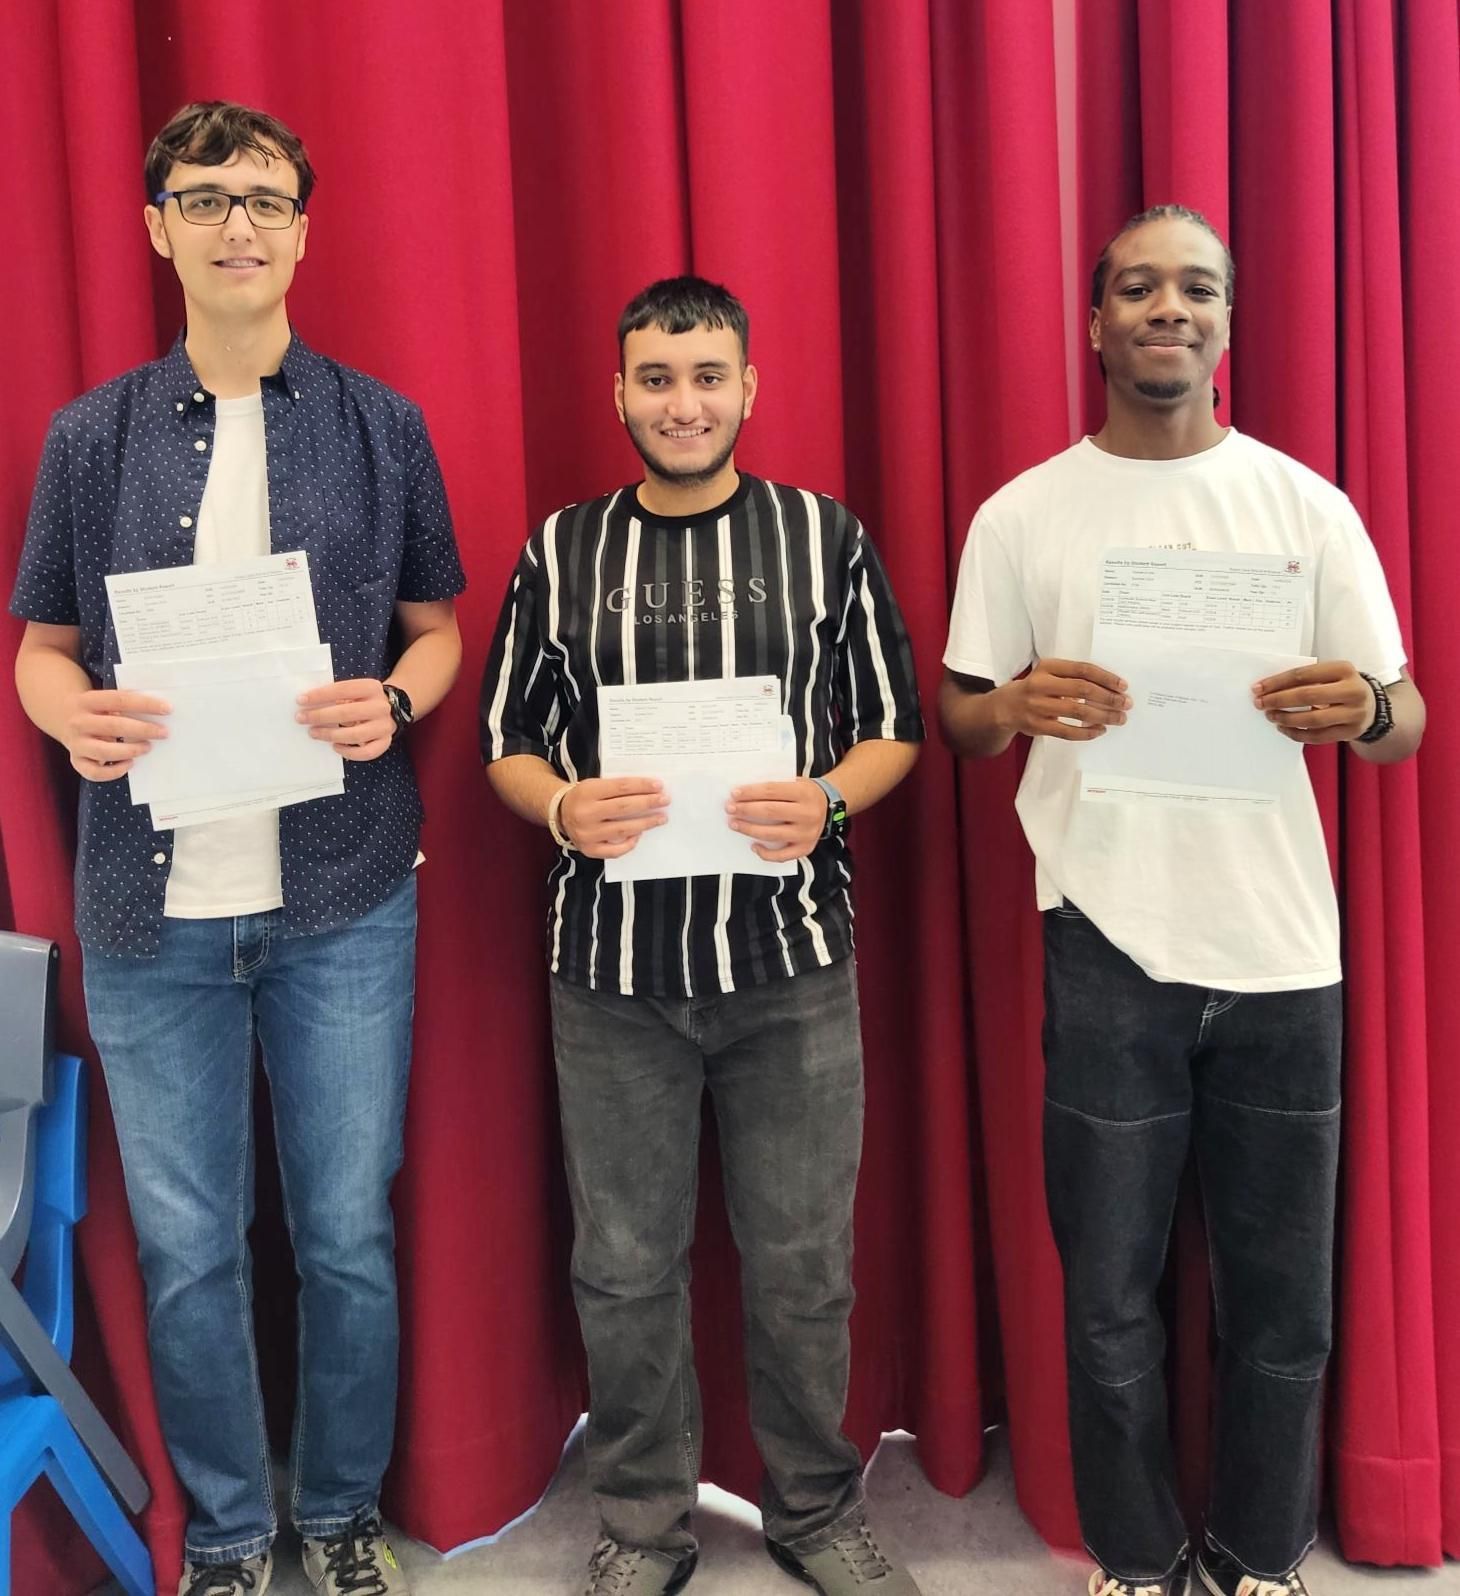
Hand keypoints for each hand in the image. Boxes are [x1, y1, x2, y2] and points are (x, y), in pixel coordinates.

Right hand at [61, 688, 169, 781]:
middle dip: (142, 730)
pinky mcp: (76, 760)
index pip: (119, 700)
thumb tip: (161, 711)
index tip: (167, 709)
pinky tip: (129, 764)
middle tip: (163, 732)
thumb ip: (125, 704)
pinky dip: (114, 772)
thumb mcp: (104, 699)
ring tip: (147, 747)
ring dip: (130, 751)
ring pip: (103, 751)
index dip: (144, 704)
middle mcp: (78, 722)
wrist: (63, 715)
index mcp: (87, 700)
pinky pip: (94, 772)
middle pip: (113, 726)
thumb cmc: (97, 708)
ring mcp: (76, 743)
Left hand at [296, 679, 395, 761]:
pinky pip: (367, 752)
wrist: (393, 707)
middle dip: (320, 716)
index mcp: (372, 688)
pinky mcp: (385, 742)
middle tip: (302, 718)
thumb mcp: (355, 690)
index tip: (301, 700)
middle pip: (347, 713)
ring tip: (314, 733)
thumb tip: (307, 703)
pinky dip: (349, 752)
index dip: (320, 695)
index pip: (343, 689)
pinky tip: (335, 747)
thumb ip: (336, 694)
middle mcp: (381, 707)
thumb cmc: (364, 699)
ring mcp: (385, 726)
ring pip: (355, 735)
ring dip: (330, 735)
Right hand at [560, 777, 668, 858]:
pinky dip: (630, 843)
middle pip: (623, 808)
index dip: (642, 786)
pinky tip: (640, 835)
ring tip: (661, 818)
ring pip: (622, 829)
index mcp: (587, 792)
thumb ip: (617, 788)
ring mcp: (587, 834)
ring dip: (645, 824)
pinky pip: (614, 850)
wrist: (559, 813)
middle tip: (665, 801)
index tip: (659, 786)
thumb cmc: (584, 797)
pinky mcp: (589, 849)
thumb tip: (649, 790)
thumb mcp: (595, 785)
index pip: (620, 787)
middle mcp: (585, 813)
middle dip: (648, 804)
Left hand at [726, 777, 826, 862]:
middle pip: (770, 812)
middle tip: (729, 808)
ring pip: (772, 834)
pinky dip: (765, 853)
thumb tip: (744, 793)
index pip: (772, 791)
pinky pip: (782, 855)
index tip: (734, 793)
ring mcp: (807, 833)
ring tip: (734, 824)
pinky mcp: (806, 848)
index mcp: (804, 793)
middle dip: (746, 810)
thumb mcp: (795, 782)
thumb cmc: (805, 793)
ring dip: (749, 829)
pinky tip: (753, 845)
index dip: (751, 792)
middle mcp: (808, 813)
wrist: (830, 805)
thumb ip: (775, 787)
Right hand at [1000, 659, 1130, 740]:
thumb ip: (1072, 676)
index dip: (1106, 678)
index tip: (1123, 686)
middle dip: (1109, 698)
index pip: (1083, 670)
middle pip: (1083, 690)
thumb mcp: (1048, 674)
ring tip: (1119, 719)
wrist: (1003, 708)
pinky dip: (1087, 733)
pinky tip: (1100, 730)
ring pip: (1078, 712)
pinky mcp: (1038, 726)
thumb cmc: (1034, 688)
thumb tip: (1110, 688)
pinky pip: (1068, 732)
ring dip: (1103, 716)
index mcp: (1047, 667)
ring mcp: (1038, 707)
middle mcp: (1041, 685)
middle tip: (1126, 704)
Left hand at [1254, 661, 1374, 743]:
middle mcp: (1352, 690)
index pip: (1303, 675)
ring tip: (1271, 716)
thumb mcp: (1330, 675)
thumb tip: (1268, 688)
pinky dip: (1297, 734)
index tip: (1258, 688)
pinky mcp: (1351, 732)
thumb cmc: (1341, 687)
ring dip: (1286, 718)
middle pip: (1307, 696)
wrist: (1372, 706)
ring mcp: (1354, 713)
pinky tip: (1284, 728)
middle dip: (1279, 700)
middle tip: (1261, 703)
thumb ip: (1306, 679)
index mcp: (1344, 669)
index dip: (1277, 682)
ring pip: (1313, 719)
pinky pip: (1318, 736)